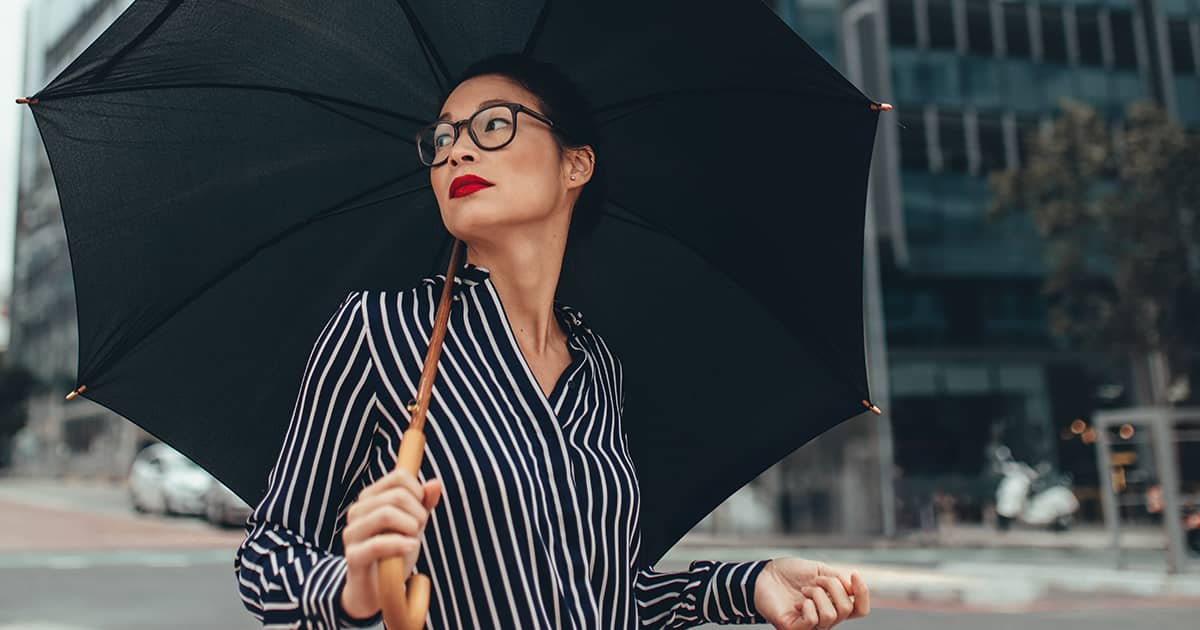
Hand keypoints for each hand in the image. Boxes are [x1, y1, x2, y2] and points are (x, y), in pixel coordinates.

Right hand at [339, 469, 442, 619]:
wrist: (377, 589)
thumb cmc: (396, 552)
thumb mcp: (413, 525)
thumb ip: (424, 504)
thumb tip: (435, 483)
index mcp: (370, 498)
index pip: (399, 477)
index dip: (418, 492)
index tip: (421, 511)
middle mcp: (357, 511)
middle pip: (397, 495)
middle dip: (418, 513)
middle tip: (419, 530)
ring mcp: (352, 533)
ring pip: (386, 514)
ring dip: (410, 527)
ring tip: (413, 541)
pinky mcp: (353, 556)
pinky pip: (378, 544)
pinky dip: (400, 544)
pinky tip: (410, 547)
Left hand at [753, 557, 869, 629]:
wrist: (764, 575)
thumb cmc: (790, 573)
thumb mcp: (818, 570)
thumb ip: (838, 580)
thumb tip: (853, 589)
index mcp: (834, 604)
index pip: (860, 609)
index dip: (862, 593)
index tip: (853, 573)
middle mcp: (825, 618)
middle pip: (847, 609)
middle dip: (832, 587)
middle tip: (814, 580)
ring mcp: (811, 626)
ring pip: (831, 616)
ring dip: (817, 595)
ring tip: (803, 590)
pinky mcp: (795, 629)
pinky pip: (813, 621)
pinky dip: (807, 606)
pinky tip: (797, 602)